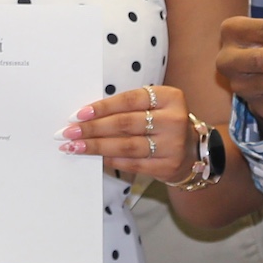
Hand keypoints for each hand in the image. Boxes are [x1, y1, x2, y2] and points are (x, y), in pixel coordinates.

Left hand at [61, 85, 197, 182]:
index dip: (102, 107)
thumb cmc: (163, 123)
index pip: (129, 100)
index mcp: (169, 97)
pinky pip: (132, 163)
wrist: (192, 151)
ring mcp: (172, 145)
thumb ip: (127, 107)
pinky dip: (110, 160)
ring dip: (96, 146)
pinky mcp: (168, 166)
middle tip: (69, 132)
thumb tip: (86, 114)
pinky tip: (95, 157)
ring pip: (126, 145)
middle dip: (92, 128)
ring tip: (74, 146)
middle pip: (124, 123)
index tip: (78, 114)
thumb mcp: (154, 106)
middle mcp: (173, 120)